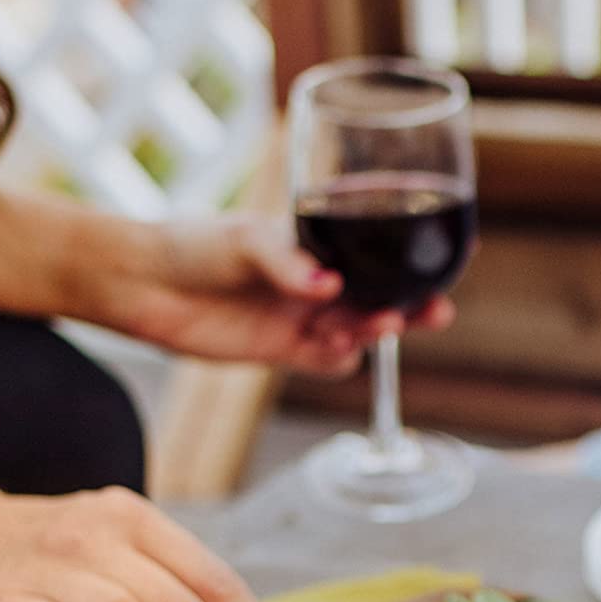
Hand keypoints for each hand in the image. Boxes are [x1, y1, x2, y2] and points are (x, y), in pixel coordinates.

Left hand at [104, 213, 455, 375]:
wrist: (142, 285)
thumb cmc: (193, 245)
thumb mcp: (244, 240)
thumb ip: (287, 262)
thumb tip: (328, 288)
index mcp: (318, 240)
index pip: (381, 245)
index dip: (419, 251)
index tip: (458, 249)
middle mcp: (319, 279)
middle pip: (384, 294)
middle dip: (414, 303)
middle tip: (435, 308)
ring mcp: (303, 316)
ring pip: (361, 329)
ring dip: (378, 329)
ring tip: (380, 323)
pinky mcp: (282, 351)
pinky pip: (327, 361)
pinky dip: (340, 357)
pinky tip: (339, 347)